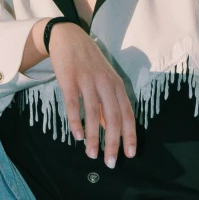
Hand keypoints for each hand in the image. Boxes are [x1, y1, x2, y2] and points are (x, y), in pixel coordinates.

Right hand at [47, 22, 136, 165]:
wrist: (68, 37)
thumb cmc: (88, 62)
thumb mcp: (103, 80)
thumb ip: (107, 103)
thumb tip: (109, 130)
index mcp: (117, 84)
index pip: (127, 114)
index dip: (130, 135)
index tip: (130, 154)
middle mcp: (105, 83)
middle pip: (113, 117)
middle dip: (113, 143)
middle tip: (110, 162)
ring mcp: (88, 81)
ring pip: (94, 114)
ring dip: (94, 137)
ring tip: (92, 155)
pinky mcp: (70, 80)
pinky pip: (74, 105)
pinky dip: (76, 122)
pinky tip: (77, 136)